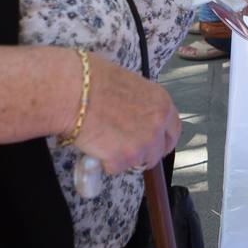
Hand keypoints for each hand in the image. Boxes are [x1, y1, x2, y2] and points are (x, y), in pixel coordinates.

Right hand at [73, 53, 181, 174]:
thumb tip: (133, 112)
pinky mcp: (125, 158)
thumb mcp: (127, 83)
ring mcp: (143, 143)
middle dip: (143, 154)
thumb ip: (139, 102)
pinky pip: (115, 167)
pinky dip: (104, 162)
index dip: (163, 140)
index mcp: (161, 102)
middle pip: (158, 152)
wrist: (74, 91)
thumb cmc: (92, 80)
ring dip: (122, 157)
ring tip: (103, 141)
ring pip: (137, 162)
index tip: (155, 145)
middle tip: (126, 150)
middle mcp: (157, 124)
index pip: (173, 129)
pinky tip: (94, 144)